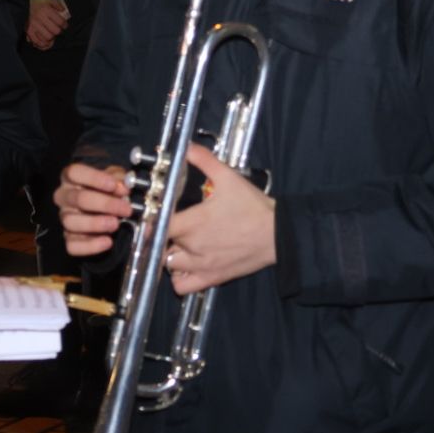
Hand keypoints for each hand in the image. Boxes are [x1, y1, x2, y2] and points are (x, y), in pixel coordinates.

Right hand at [27, 0, 69, 49]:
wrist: (23, 3)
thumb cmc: (38, 2)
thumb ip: (57, 5)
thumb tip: (63, 10)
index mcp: (46, 10)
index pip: (60, 21)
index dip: (65, 25)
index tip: (64, 25)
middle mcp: (40, 18)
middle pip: (55, 31)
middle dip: (58, 31)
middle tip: (57, 29)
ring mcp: (34, 25)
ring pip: (47, 37)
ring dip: (52, 38)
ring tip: (52, 35)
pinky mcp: (28, 30)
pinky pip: (37, 41)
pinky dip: (42, 43)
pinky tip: (45, 42)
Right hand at [55, 162, 130, 256]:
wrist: (105, 208)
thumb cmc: (107, 189)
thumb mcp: (114, 177)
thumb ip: (120, 179)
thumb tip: (124, 186)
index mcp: (71, 177)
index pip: (74, 172)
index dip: (94, 178)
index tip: (114, 186)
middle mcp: (64, 196)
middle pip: (78, 198)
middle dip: (104, 204)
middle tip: (125, 209)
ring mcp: (65, 217)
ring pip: (71, 222)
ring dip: (96, 224)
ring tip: (115, 224)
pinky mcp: (68, 237)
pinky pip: (73, 245)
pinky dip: (91, 245)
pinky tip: (107, 241)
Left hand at [165, 145, 274, 295]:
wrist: (278, 234)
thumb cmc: (253, 207)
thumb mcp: (228, 177)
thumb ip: (204, 160)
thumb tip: (187, 146)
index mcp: (193, 223)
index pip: (158, 225)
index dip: (154, 219)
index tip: (158, 213)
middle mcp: (193, 247)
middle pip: (161, 244)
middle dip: (163, 235)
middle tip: (170, 226)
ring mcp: (202, 265)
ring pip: (168, 265)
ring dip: (169, 255)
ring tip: (178, 244)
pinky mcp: (212, 278)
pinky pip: (183, 286)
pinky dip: (178, 278)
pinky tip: (185, 265)